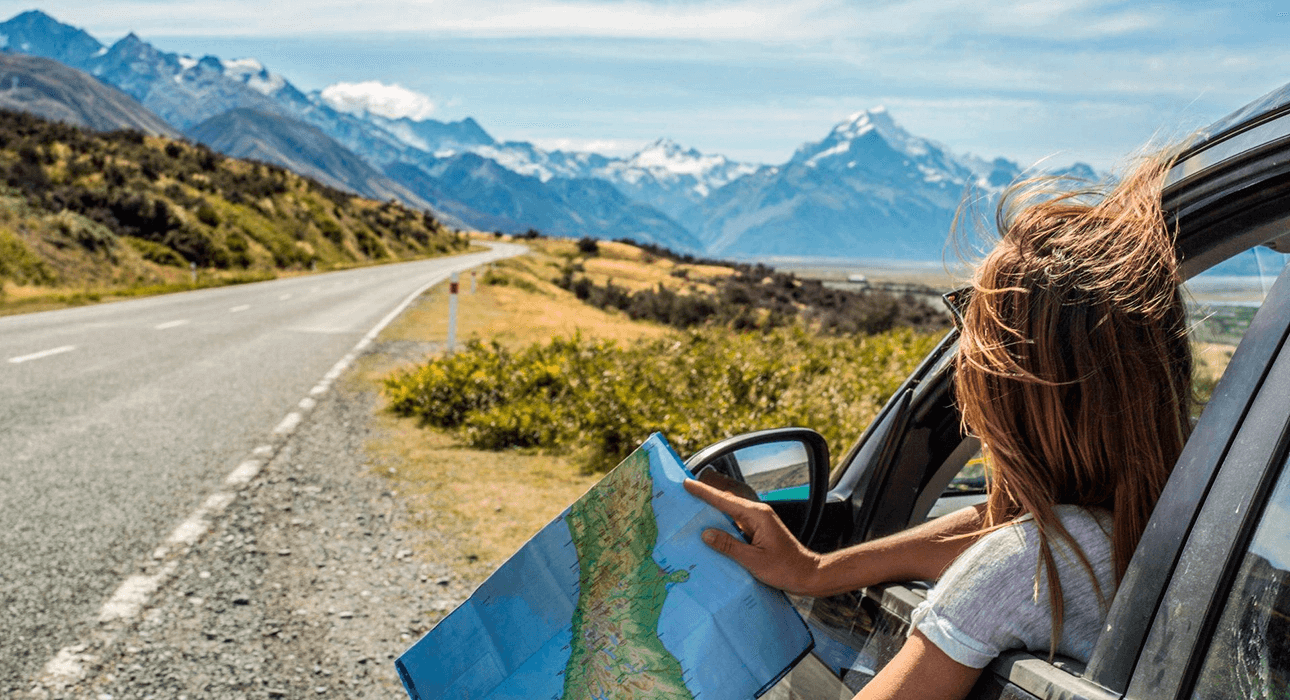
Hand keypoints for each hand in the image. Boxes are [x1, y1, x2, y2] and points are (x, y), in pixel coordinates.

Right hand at [683, 477, 823, 595]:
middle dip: (704, 497)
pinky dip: (721, 525)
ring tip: (690, 510)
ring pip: (729, 514)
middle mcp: (757, 514)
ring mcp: (758, 522)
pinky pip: (735, 524)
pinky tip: (710, 531)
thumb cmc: (785, 569)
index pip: (724, 501)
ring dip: (711, 511)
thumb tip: (706, 534)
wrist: (808, 574)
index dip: (704, 492)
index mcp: (757, 515)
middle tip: (683, 493)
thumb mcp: (753, 560)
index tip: (687, 484)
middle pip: (725, 503)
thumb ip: (728, 546)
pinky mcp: (757, 531)